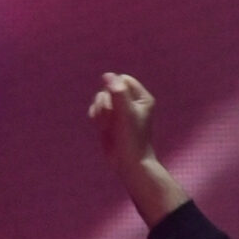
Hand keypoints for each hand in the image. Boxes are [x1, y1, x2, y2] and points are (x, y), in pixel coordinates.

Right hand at [87, 71, 188, 226]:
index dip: (115, 90)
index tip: (116, 105)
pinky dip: (96, 116)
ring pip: (101, 98)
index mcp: (142, 98)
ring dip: (100, 111)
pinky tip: (102, 128)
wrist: (129, 163)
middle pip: (109, 89)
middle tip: (112, 119)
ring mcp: (119, 111)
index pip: (122, 80)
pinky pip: (96, 108)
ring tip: (107, 126)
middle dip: (106, 103)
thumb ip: (117, 92)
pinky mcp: (109, 120)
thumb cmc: (132, 138)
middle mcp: (131, 102)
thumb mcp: (126, 112)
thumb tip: (107, 75)